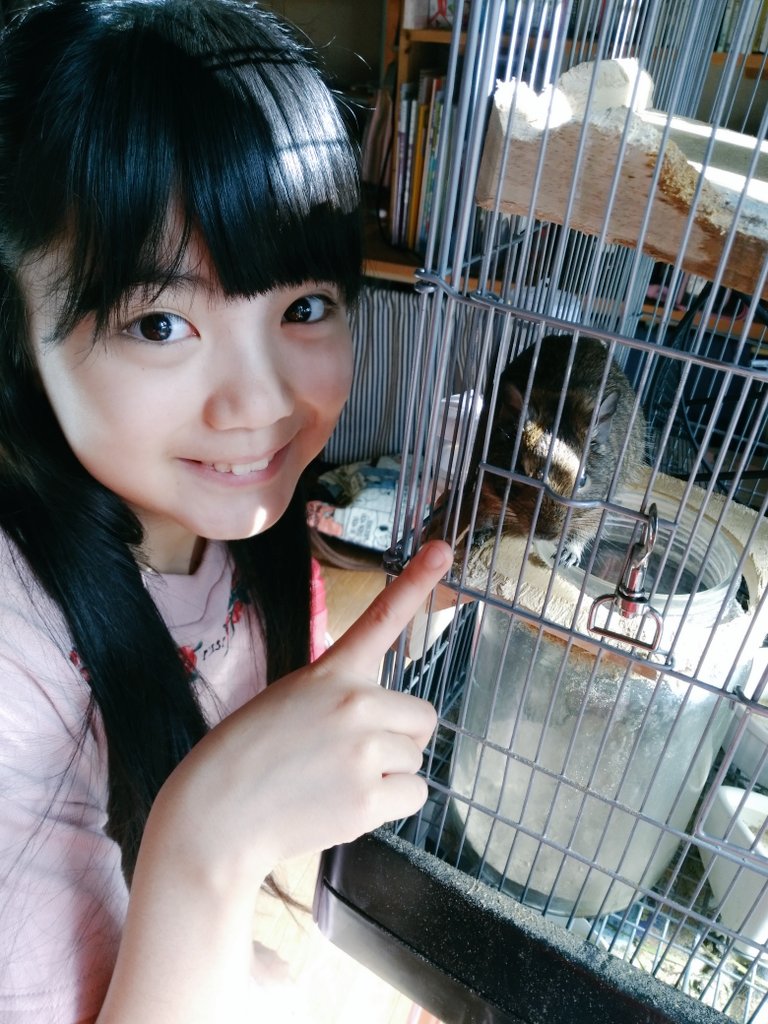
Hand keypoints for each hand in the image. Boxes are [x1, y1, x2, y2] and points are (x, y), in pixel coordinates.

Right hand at [146, 540, 453, 886]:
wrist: (216, 815)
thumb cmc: (247, 756)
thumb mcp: (290, 699)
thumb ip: (341, 697)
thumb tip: (389, 726)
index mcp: (332, 673)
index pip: (381, 618)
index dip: (415, 581)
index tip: (442, 549)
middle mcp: (355, 703)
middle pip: (422, 717)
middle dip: (400, 737)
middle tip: (356, 754)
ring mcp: (365, 750)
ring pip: (416, 759)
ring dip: (390, 774)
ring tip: (337, 782)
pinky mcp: (369, 798)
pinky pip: (413, 796)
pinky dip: (390, 805)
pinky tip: (346, 805)